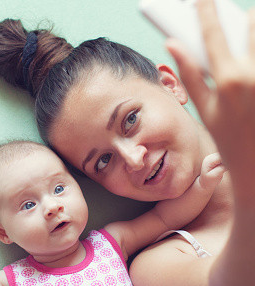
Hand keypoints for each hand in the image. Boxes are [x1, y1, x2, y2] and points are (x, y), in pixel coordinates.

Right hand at [166, 0, 254, 201]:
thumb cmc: (230, 140)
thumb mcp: (205, 110)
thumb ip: (189, 75)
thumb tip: (171, 45)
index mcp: (228, 80)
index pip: (213, 33)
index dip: (205, 10)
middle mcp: (254, 74)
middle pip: (250, 24)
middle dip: (242, 17)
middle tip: (236, 19)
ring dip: (253, 31)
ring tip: (245, 37)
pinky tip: (251, 66)